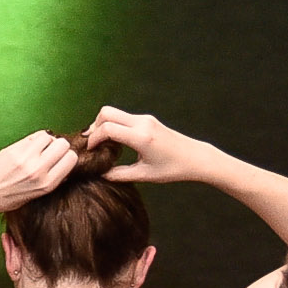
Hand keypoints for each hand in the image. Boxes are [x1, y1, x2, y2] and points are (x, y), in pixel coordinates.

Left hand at [0, 129, 82, 217]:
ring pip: (49, 137)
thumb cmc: (6, 197)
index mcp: (47, 184)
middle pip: (63, 144)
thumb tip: (64, 165)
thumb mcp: (36, 195)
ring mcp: (26, 159)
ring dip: (45, 140)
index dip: (66, 155)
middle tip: (47, 151)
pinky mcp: (14, 150)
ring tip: (36, 149)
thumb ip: (52, 180)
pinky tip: (26, 147)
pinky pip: (33, 136)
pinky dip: (33, 139)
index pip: (71, 158)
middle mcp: (39, 171)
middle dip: (58, 145)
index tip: (58, 157)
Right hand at [75, 106, 205, 184]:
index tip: (90, 151)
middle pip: (106, 113)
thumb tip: (99, 174)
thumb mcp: (144, 175)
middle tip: (93, 143)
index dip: (94, 139)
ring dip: (103, 125)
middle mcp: (143, 123)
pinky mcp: (148, 120)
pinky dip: (114, 125)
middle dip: (95, 126)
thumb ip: (119, 174)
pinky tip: (115, 141)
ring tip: (103, 143)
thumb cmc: (173, 169)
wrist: (196, 158)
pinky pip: (123, 117)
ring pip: (113, 113)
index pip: (107, 128)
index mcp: (142, 138)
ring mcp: (146, 119)